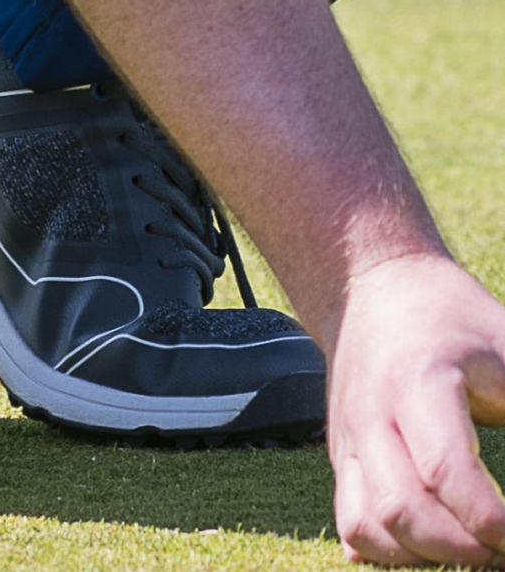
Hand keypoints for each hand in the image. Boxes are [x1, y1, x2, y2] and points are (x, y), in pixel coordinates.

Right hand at [329, 254, 504, 566]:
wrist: (371, 288)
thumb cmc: (451, 316)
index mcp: (416, 383)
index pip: (446, 469)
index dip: (493, 520)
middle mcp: (371, 418)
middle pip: (401, 509)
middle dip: (463, 550)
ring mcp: (349, 441)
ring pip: (368, 526)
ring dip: (423, 556)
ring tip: (475, 552)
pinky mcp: (342, 457)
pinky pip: (351, 522)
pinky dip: (388, 551)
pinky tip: (428, 551)